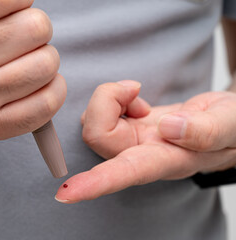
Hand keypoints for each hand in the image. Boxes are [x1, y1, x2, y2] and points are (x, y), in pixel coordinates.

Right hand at [0, 0, 65, 138]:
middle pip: (37, 28)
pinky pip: (48, 102)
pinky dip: (54, 88)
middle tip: (19, 40)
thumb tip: (26, 1)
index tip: (11, 11)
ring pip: (47, 64)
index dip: (20, 2)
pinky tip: (37, 84)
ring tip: (24, 62)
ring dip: (45, 59)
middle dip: (35, 30)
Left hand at [55, 81, 235, 203]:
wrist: (226, 119)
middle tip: (134, 90)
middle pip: (97, 135)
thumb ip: (205, 131)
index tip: (66, 194)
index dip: (95, 183)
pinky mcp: (127, 126)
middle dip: (106, 102)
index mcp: (166, 160)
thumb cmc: (232, 126)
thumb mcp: (230, 125)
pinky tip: (133, 99)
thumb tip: (169, 128)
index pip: (125, 172)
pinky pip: (99, 112)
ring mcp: (131, 141)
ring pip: (94, 122)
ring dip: (110, 98)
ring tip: (137, 95)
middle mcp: (141, 154)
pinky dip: (112, 97)